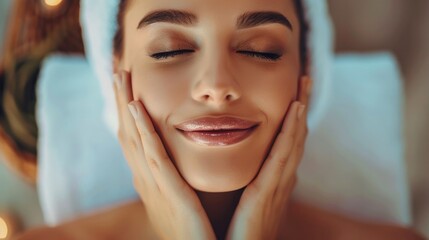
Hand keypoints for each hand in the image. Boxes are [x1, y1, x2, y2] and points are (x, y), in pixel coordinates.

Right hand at [113, 71, 215, 239]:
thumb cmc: (193, 230)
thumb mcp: (180, 198)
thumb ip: (176, 178)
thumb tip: (178, 161)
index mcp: (150, 180)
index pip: (135, 139)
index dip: (128, 111)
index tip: (128, 85)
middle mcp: (145, 179)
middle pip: (128, 132)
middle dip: (121, 100)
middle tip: (118, 69)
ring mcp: (153, 185)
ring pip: (134, 137)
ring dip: (125, 105)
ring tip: (122, 76)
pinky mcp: (168, 192)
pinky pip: (152, 156)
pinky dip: (142, 131)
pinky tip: (135, 108)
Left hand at [226, 76, 311, 239]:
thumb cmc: (242, 231)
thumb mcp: (251, 201)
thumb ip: (254, 183)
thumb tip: (255, 170)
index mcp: (275, 179)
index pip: (287, 141)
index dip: (294, 117)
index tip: (295, 92)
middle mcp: (282, 177)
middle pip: (296, 135)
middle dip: (302, 106)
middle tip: (306, 78)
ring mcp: (279, 183)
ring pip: (294, 139)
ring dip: (300, 111)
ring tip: (304, 85)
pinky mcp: (269, 190)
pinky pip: (283, 155)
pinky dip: (292, 131)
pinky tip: (295, 111)